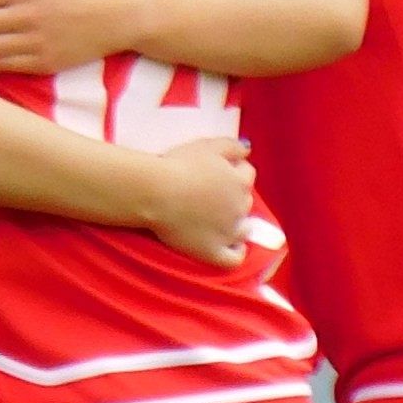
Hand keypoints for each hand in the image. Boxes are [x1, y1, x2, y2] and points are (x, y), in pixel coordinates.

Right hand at [147, 137, 258, 267]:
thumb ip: (233, 146)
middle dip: (233, 199)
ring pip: (243, 229)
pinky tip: (229, 247)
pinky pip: (234, 258)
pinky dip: (235, 252)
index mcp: (239, 181)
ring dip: (236, 224)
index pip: (247, 175)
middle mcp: (240, 207)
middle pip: (245, 202)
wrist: (155, 192)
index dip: (234, 173)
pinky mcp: (213, 251)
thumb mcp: (208, 145)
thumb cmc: (178, 165)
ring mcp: (229, 232)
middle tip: (210, 197)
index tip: (218, 175)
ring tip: (216, 221)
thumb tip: (247, 151)